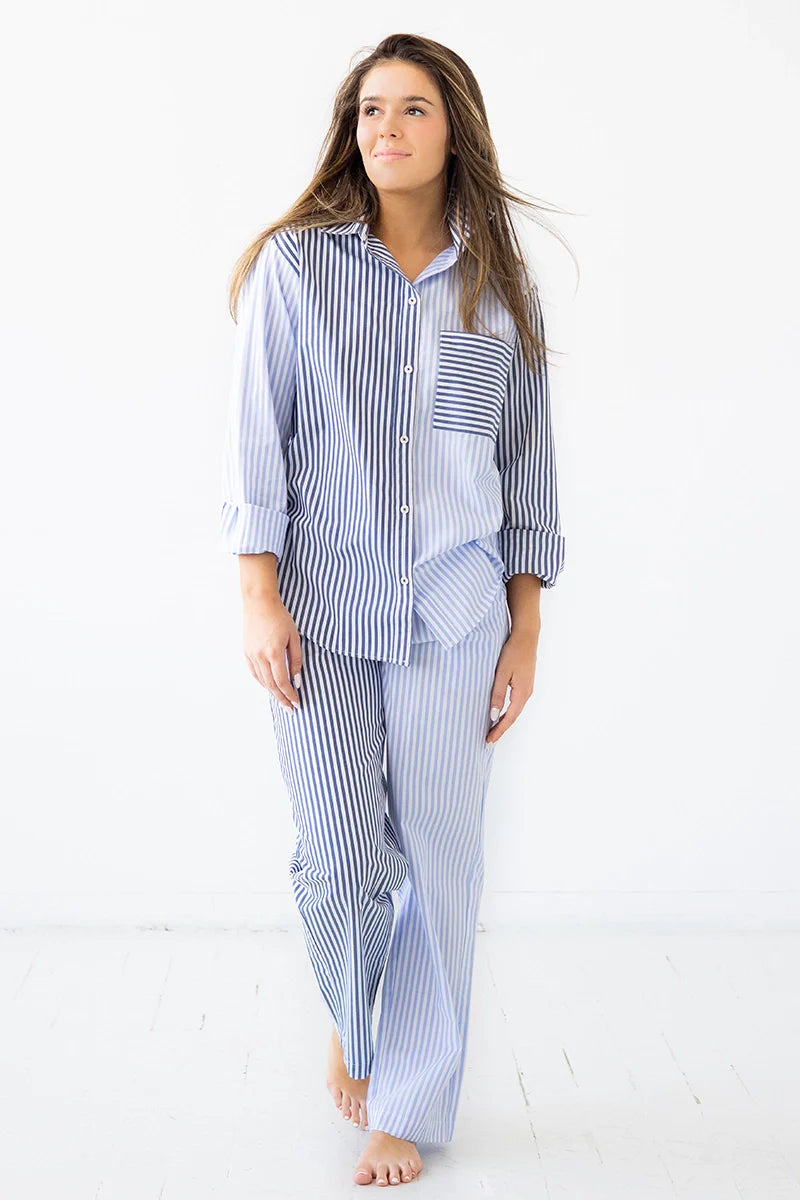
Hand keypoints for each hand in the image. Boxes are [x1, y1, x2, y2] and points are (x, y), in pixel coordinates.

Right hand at [242, 594, 302, 712]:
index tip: (297, 703)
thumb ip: (296, 660)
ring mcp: (251, 655)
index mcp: (274, 652)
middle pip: (271, 685)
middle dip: (282, 699)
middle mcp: (260, 656)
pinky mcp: (246, 652)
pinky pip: (254, 673)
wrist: (259, 602)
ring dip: (272, 693)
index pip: (282, 682)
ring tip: (282, 701)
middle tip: (290, 710)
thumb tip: (297, 680)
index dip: (290, 695)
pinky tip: (270, 687)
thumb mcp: (294, 637)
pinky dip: (262, 682)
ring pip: (262, 681)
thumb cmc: (280, 617)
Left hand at [485, 626, 538, 744]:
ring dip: (504, 720)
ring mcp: (527, 688)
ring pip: (514, 710)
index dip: (499, 730)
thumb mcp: (502, 674)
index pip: (509, 718)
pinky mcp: (524, 682)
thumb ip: (497, 694)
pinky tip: (499, 711)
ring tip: (492, 728)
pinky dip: (507, 710)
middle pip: (513, 716)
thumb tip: (493, 715)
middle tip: (488, 738)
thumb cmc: (513, 652)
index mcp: (522, 693)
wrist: (526, 636)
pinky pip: (516, 702)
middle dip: (501, 728)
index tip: (489, 740)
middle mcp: (527, 693)